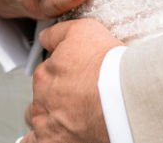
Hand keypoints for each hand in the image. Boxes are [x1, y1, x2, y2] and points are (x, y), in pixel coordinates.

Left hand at [27, 19, 120, 142]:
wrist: (124, 97)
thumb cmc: (108, 66)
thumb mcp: (82, 30)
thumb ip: (57, 34)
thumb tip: (45, 37)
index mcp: (45, 75)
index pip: (45, 74)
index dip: (61, 74)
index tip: (75, 76)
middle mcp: (42, 102)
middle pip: (39, 100)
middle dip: (51, 99)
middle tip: (74, 98)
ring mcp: (47, 127)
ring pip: (38, 124)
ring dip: (47, 120)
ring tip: (67, 118)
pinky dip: (43, 140)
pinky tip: (55, 136)